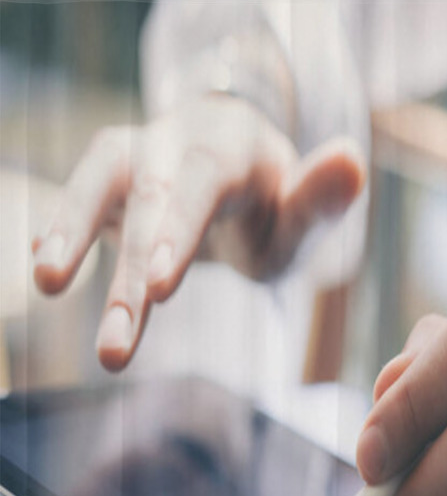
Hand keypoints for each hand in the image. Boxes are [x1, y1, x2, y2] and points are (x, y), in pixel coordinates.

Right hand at [31, 92, 365, 370]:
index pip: (200, 186)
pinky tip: (45, 263)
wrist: (239, 164)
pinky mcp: (113, 178)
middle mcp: (176, 143)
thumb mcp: (304, 209)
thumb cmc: (275, 202)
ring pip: (99, 187)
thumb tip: (352, 160)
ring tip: (47, 283)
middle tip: (114, 351)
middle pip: (148, 202)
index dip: (178, 233)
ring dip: (71, 235)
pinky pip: (84, 198)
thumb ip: (320, 199)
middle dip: (128, 277)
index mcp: (231, 151)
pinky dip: (62, 227)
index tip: (160, 289)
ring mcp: (139, 155)